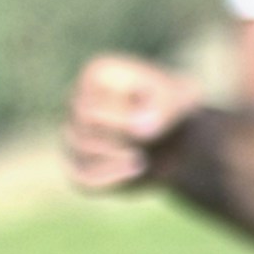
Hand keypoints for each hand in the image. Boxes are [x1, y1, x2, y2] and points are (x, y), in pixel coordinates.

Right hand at [63, 52, 205, 195]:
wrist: (174, 136)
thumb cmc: (173, 109)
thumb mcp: (179, 100)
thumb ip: (163, 109)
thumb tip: (142, 131)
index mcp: (96, 74)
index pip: (88, 108)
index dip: (118, 121)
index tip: (150, 121)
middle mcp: (77, 101)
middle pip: (82, 132)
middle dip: (117, 141)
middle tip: (147, 141)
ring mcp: (74, 134)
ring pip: (80, 154)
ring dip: (115, 159)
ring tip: (143, 157)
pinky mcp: (79, 164)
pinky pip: (82, 178)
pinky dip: (110, 179)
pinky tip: (136, 171)